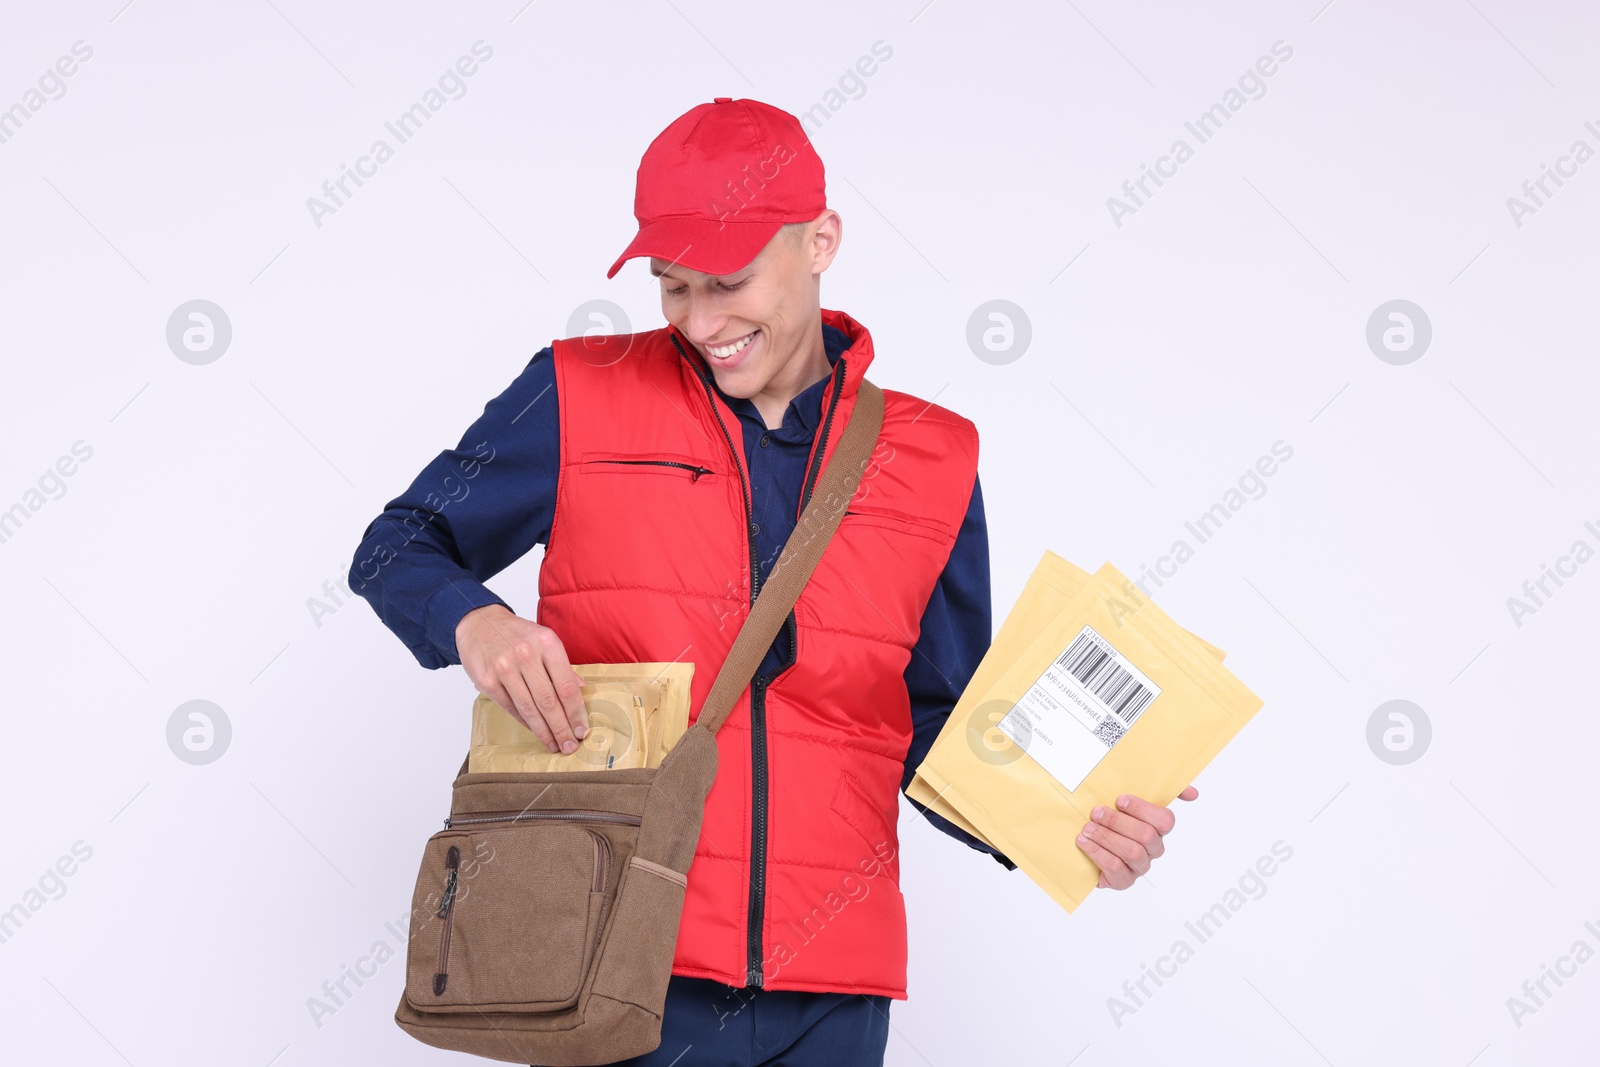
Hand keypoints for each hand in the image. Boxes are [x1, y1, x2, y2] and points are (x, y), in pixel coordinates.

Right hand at [454, 604, 588, 753]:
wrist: (479, 623)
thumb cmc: (517, 635)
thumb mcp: (544, 641)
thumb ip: (562, 666)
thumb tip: (582, 690)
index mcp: (547, 643)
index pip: (566, 686)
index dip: (576, 712)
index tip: (582, 730)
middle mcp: (526, 655)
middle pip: (549, 701)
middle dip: (562, 728)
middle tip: (570, 746)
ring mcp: (504, 668)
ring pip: (529, 708)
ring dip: (544, 731)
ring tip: (554, 745)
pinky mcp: (487, 680)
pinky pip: (511, 707)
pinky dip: (525, 722)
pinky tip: (536, 731)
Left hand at [1076, 786, 1198, 889]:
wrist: (1086, 846)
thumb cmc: (1109, 821)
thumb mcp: (1127, 802)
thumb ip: (1158, 791)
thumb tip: (1193, 793)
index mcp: (1158, 828)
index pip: (1165, 820)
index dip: (1142, 809)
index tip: (1119, 799)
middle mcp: (1153, 849)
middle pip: (1146, 835)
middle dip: (1118, 821)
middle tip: (1095, 813)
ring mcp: (1139, 866)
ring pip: (1132, 852)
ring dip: (1107, 837)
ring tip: (1088, 828)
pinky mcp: (1123, 880)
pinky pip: (1115, 867)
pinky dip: (1097, 852)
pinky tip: (1083, 842)